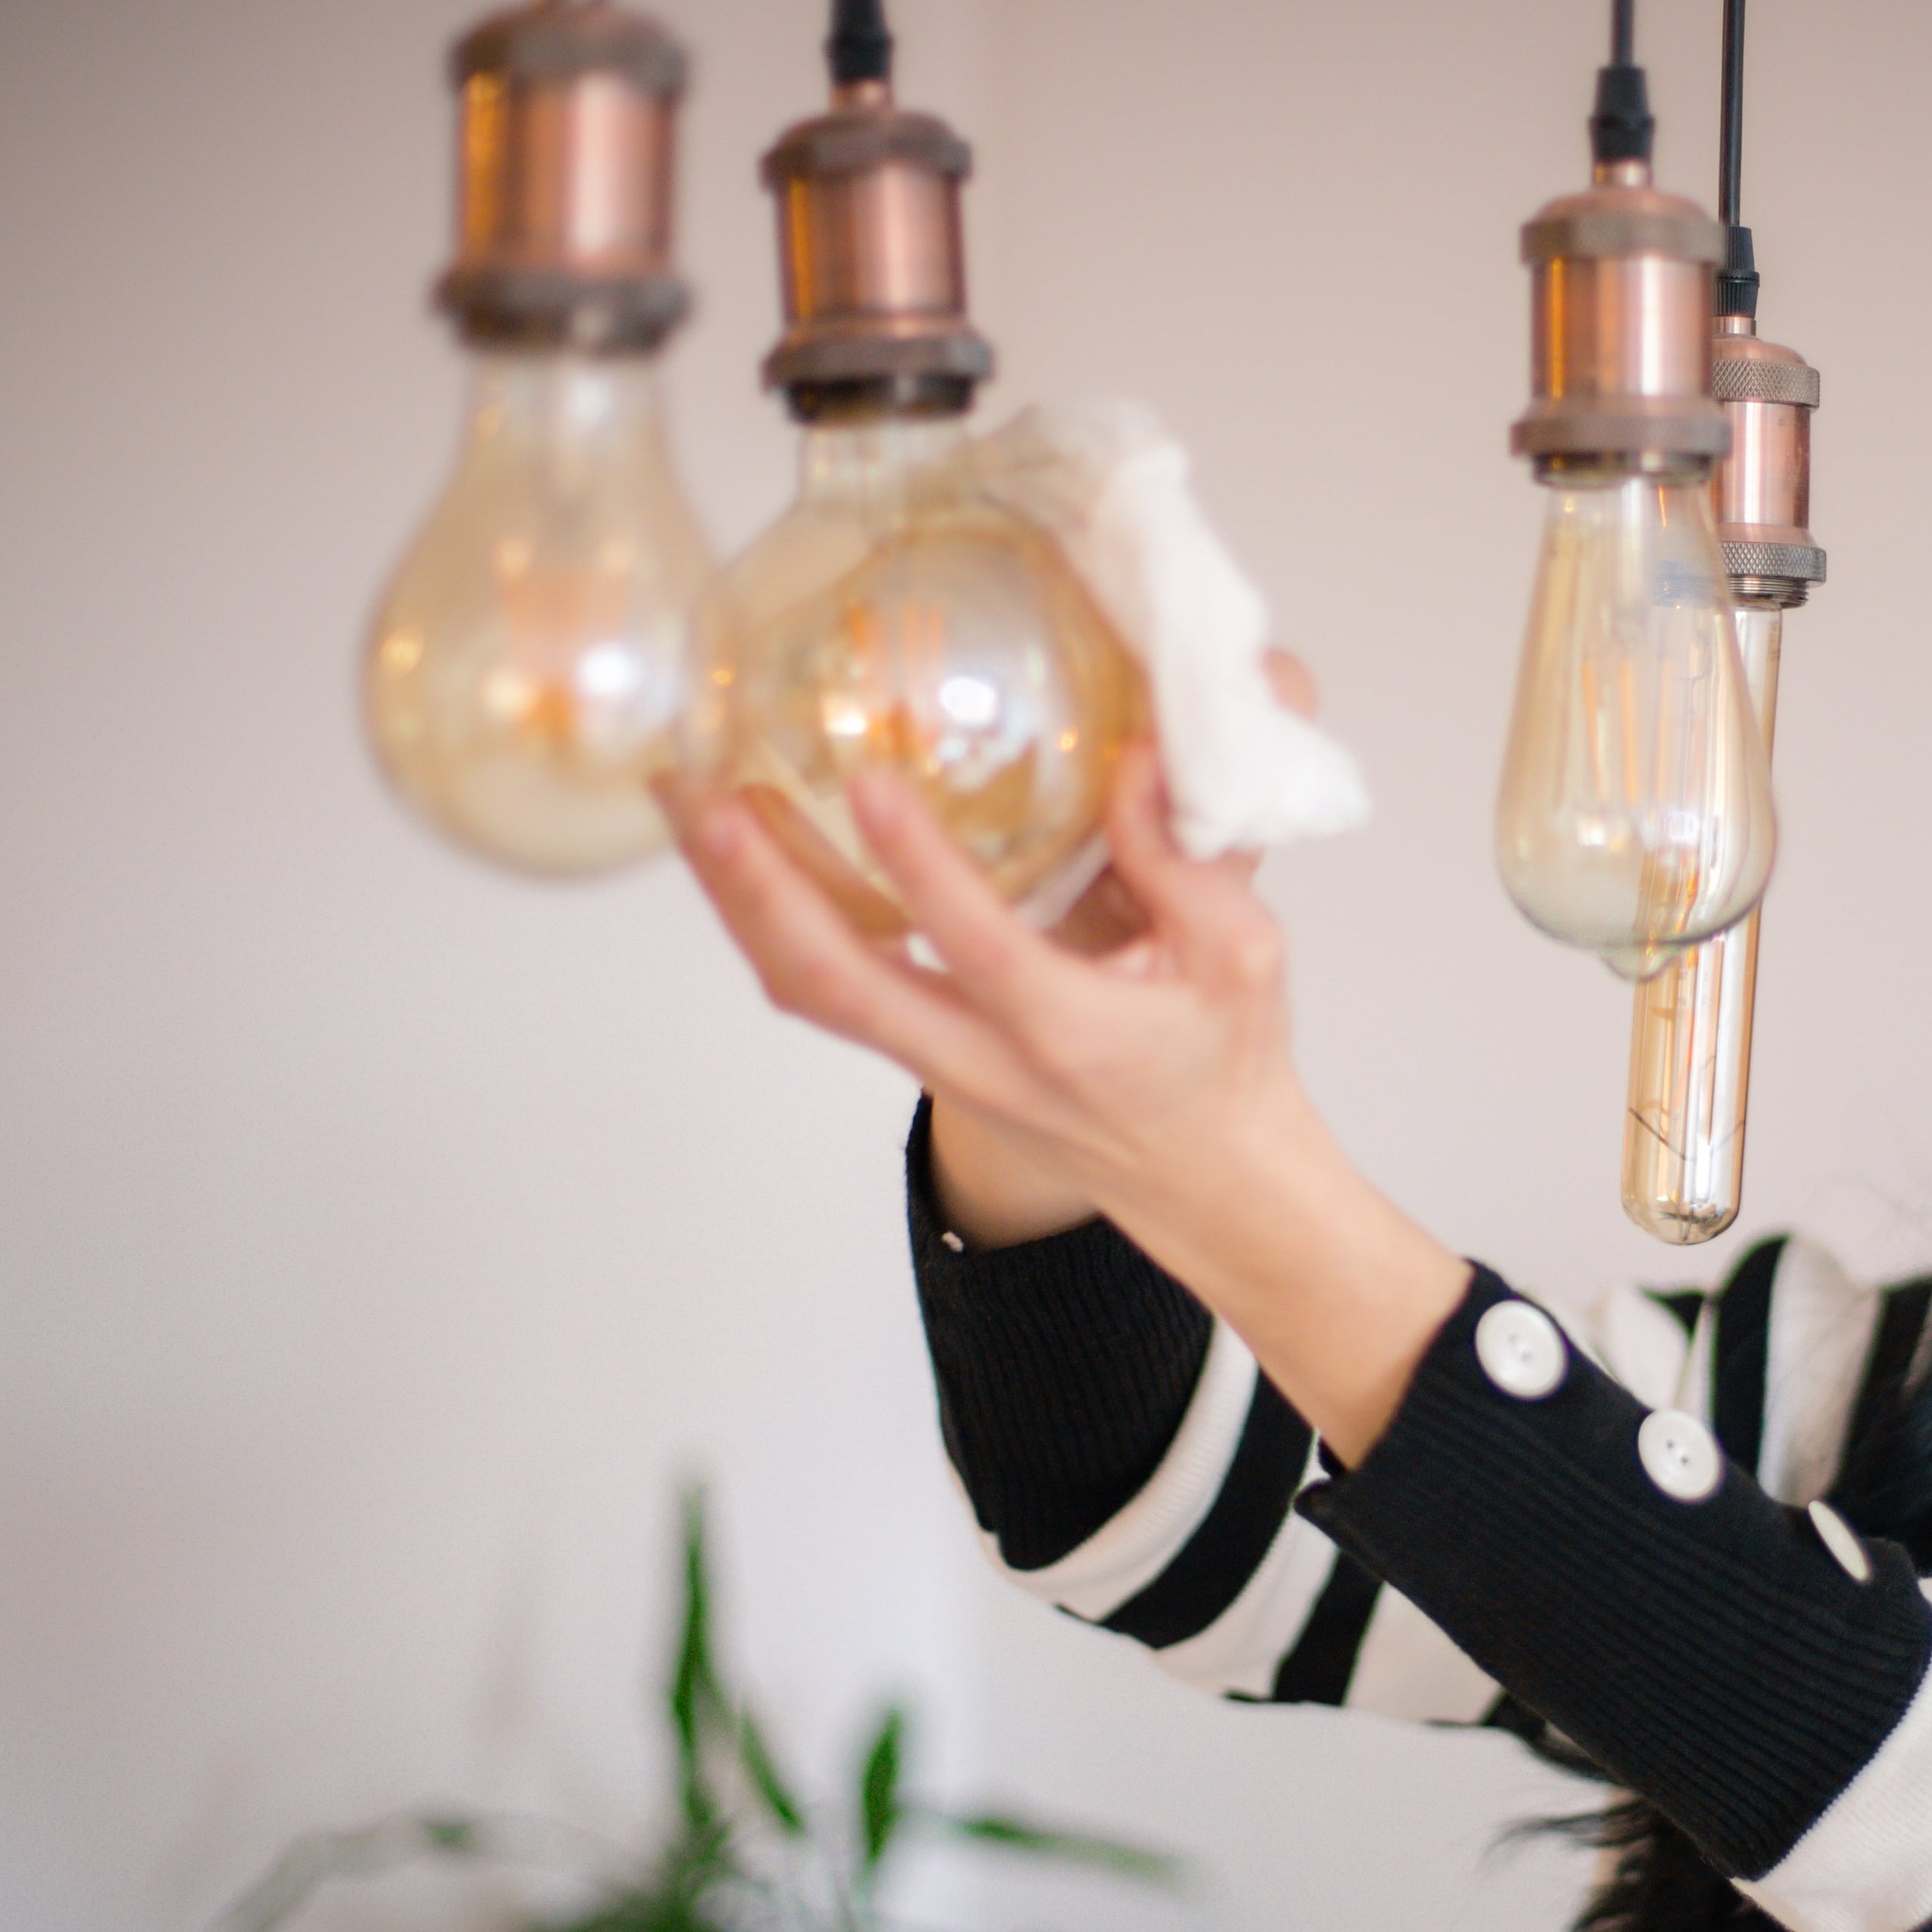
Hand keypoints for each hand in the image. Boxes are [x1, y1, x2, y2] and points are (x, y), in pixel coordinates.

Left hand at [660, 662, 1468, 1461]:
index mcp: (1072, 1029)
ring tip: (686, 803)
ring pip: (810, 992)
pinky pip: (822, 996)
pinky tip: (733, 855)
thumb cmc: (1225, 1063)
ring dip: (740, 901)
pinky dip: (766, 926)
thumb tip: (1134, 752)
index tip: (871, 784)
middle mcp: (985, 1057)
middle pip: (840, 986)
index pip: (981, 947)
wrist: (1204, 1179)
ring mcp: (939, 1062)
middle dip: (761, 890)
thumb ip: (1188, 860)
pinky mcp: (920, 1054)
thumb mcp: (1245, 957)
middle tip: (703, 798)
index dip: (922, 867)